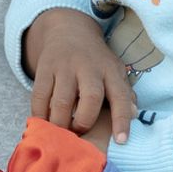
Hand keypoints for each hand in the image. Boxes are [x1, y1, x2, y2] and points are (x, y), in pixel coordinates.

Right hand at [23, 9, 136, 143]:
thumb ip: (124, 94)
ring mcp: (64, 67)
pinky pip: (40, 97)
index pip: (120, 96)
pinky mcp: (44, 68)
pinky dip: (40, 115)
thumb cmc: (96, 62)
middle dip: (85, 122)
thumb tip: (133, 114)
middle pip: (90, 98)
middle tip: (79, 133)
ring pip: (61, 101)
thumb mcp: (115, 72)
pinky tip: (44, 123)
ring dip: (61, 123)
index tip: (121, 141)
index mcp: (110, 71)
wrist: (68, 30)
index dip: (121, 120)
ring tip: (61, 131)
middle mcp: (89, 67)